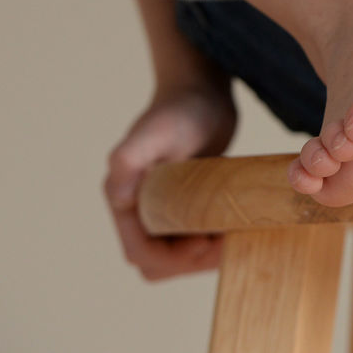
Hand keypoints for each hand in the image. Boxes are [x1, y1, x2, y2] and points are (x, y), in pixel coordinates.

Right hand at [103, 81, 237, 280]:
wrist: (202, 90)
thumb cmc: (180, 107)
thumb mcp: (158, 131)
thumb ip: (130, 158)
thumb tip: (116, 196)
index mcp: (124, 195)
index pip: (139, 251)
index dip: (169, 259)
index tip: (203, 244)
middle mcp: (137, 205)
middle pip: (158, 259)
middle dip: (189, 262)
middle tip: (225, 243)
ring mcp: (161, 204)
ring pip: (176, 251)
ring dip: (202, 255)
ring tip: (234, 235)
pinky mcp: (183, 201)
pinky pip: (191, 235)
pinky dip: (211, 240)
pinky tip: (236, 227)